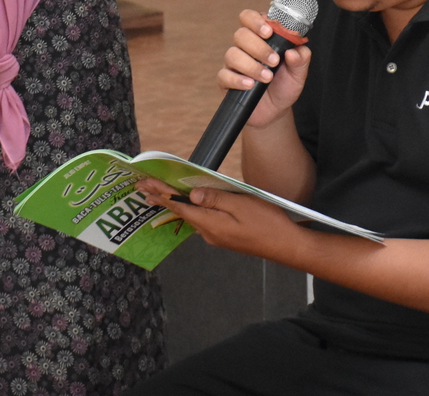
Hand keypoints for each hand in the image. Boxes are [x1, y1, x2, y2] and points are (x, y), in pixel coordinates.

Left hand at [138, 180, 303, 260]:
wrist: (286, 245)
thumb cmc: (268, 223)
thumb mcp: (242, 205)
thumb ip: (215, 199)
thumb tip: (192, 194)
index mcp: (211, 224)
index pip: (180, 205)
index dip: (161, 193)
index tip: (145, 183)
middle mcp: (209, 232)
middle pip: (181, 211)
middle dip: (161, 197)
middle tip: (142, 186)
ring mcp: (216, 236)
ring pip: (190, 215)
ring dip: (173, 203)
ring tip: (157, 194)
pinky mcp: (225, 236)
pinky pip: (201, 219)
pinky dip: (189, 209)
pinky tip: (187, 204)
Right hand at [219, 9, 311, 128]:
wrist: (276, 110)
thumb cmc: (285, 85)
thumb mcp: (299, 72)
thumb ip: (301, 59)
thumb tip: (293, 52)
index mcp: (261, 37)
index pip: (250, 18)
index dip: (256, 21)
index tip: (269, 32)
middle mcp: (245, 47)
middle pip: (241, 34)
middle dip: (258, 47)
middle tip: (274, 61)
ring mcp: (234, 63)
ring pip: (232, 54)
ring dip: (251, 65)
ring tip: (267, 77)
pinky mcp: (226, 81)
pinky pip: (224, 75)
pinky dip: (238, 79)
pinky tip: (250, 85)